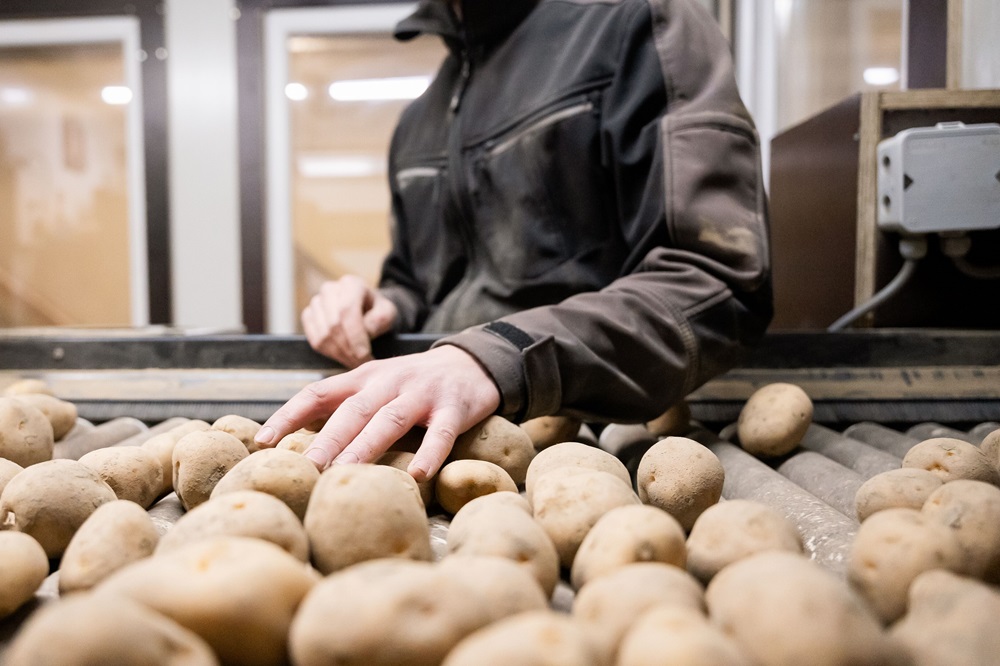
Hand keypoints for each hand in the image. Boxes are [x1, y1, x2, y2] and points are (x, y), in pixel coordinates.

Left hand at [254, 345, 500, 480]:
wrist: (471, 363)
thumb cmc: (413, 384)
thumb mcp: (375, 385)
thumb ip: (343, 407)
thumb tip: (296, 442)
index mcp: (363, 378)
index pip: (318, 393)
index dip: (289, 415)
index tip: (262, 441)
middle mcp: (388, 383)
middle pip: (352, 410)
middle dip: (327, 439)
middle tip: (305, 468)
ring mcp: (421, 394)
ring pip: (390, 420)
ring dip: (366, 446)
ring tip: (346, 472)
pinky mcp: (454, 408)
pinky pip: (441, 434)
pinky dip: (429, 453)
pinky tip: (417, 475)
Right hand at [301, 276, 398, 367]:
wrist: (367, 310)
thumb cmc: (377, 311)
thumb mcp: (388, 312)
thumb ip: (381, 319)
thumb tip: (367, 330)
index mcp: (350, 284)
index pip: (347, 310)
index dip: (355, 336)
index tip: (365, 355)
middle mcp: (329, 290)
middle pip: (333, 325)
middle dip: (349, 349)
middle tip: (362, 363)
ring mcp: (316, 303)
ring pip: (323, 335)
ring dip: (340, 354)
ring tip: (355, 362)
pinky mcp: (309, 317)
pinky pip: (315, 340)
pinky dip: (330, 353)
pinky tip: (344, 356)